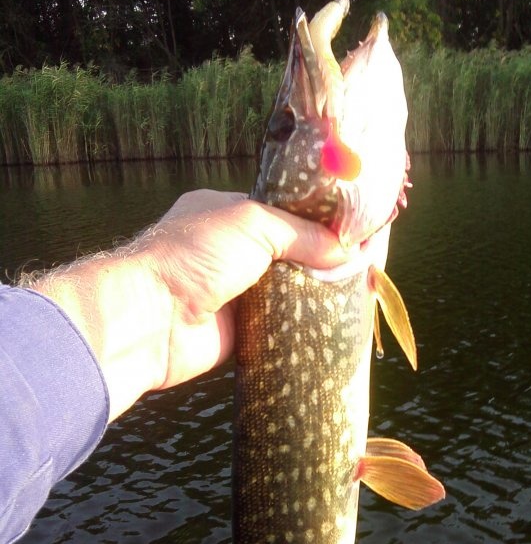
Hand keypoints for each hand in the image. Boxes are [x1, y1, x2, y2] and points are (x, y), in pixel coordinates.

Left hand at [34, 190, 346, 421]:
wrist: (150, 319)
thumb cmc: (194, 256)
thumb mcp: (252, 224)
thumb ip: (302, 233)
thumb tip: (347, 252)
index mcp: (228, 214)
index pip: (284, 213)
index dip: (319, 221)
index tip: (356, 229)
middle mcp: (233, 251)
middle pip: (292, 252)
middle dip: (325, 257)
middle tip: (367, 263)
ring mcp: (238, 292)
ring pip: (291, 289)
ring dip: (319, 291)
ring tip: (363, 289)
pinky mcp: (244, 330)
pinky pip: (284, 323)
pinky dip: (306, 320)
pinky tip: (339, 318)